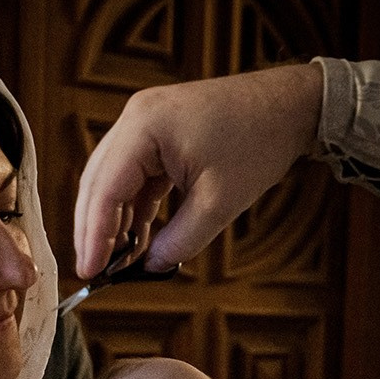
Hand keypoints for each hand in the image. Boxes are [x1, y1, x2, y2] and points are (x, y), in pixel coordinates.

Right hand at [73, 63, 323, 277]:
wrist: (289, 106)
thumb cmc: (259, 142)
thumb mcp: (219, 203)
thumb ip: (180, 240)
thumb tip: (149, 267)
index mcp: (144, 126)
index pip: (104, 189)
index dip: (93, 235)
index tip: (90, 271)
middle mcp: (136, 118)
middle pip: (98, 183)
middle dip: (95, 230)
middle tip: (95, 271)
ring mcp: (145, 123)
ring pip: (113, 181)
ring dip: (113, 221)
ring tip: (116, 262)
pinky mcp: (159, 134)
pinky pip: (135, 175)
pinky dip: (134, 207)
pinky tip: (136, 239)